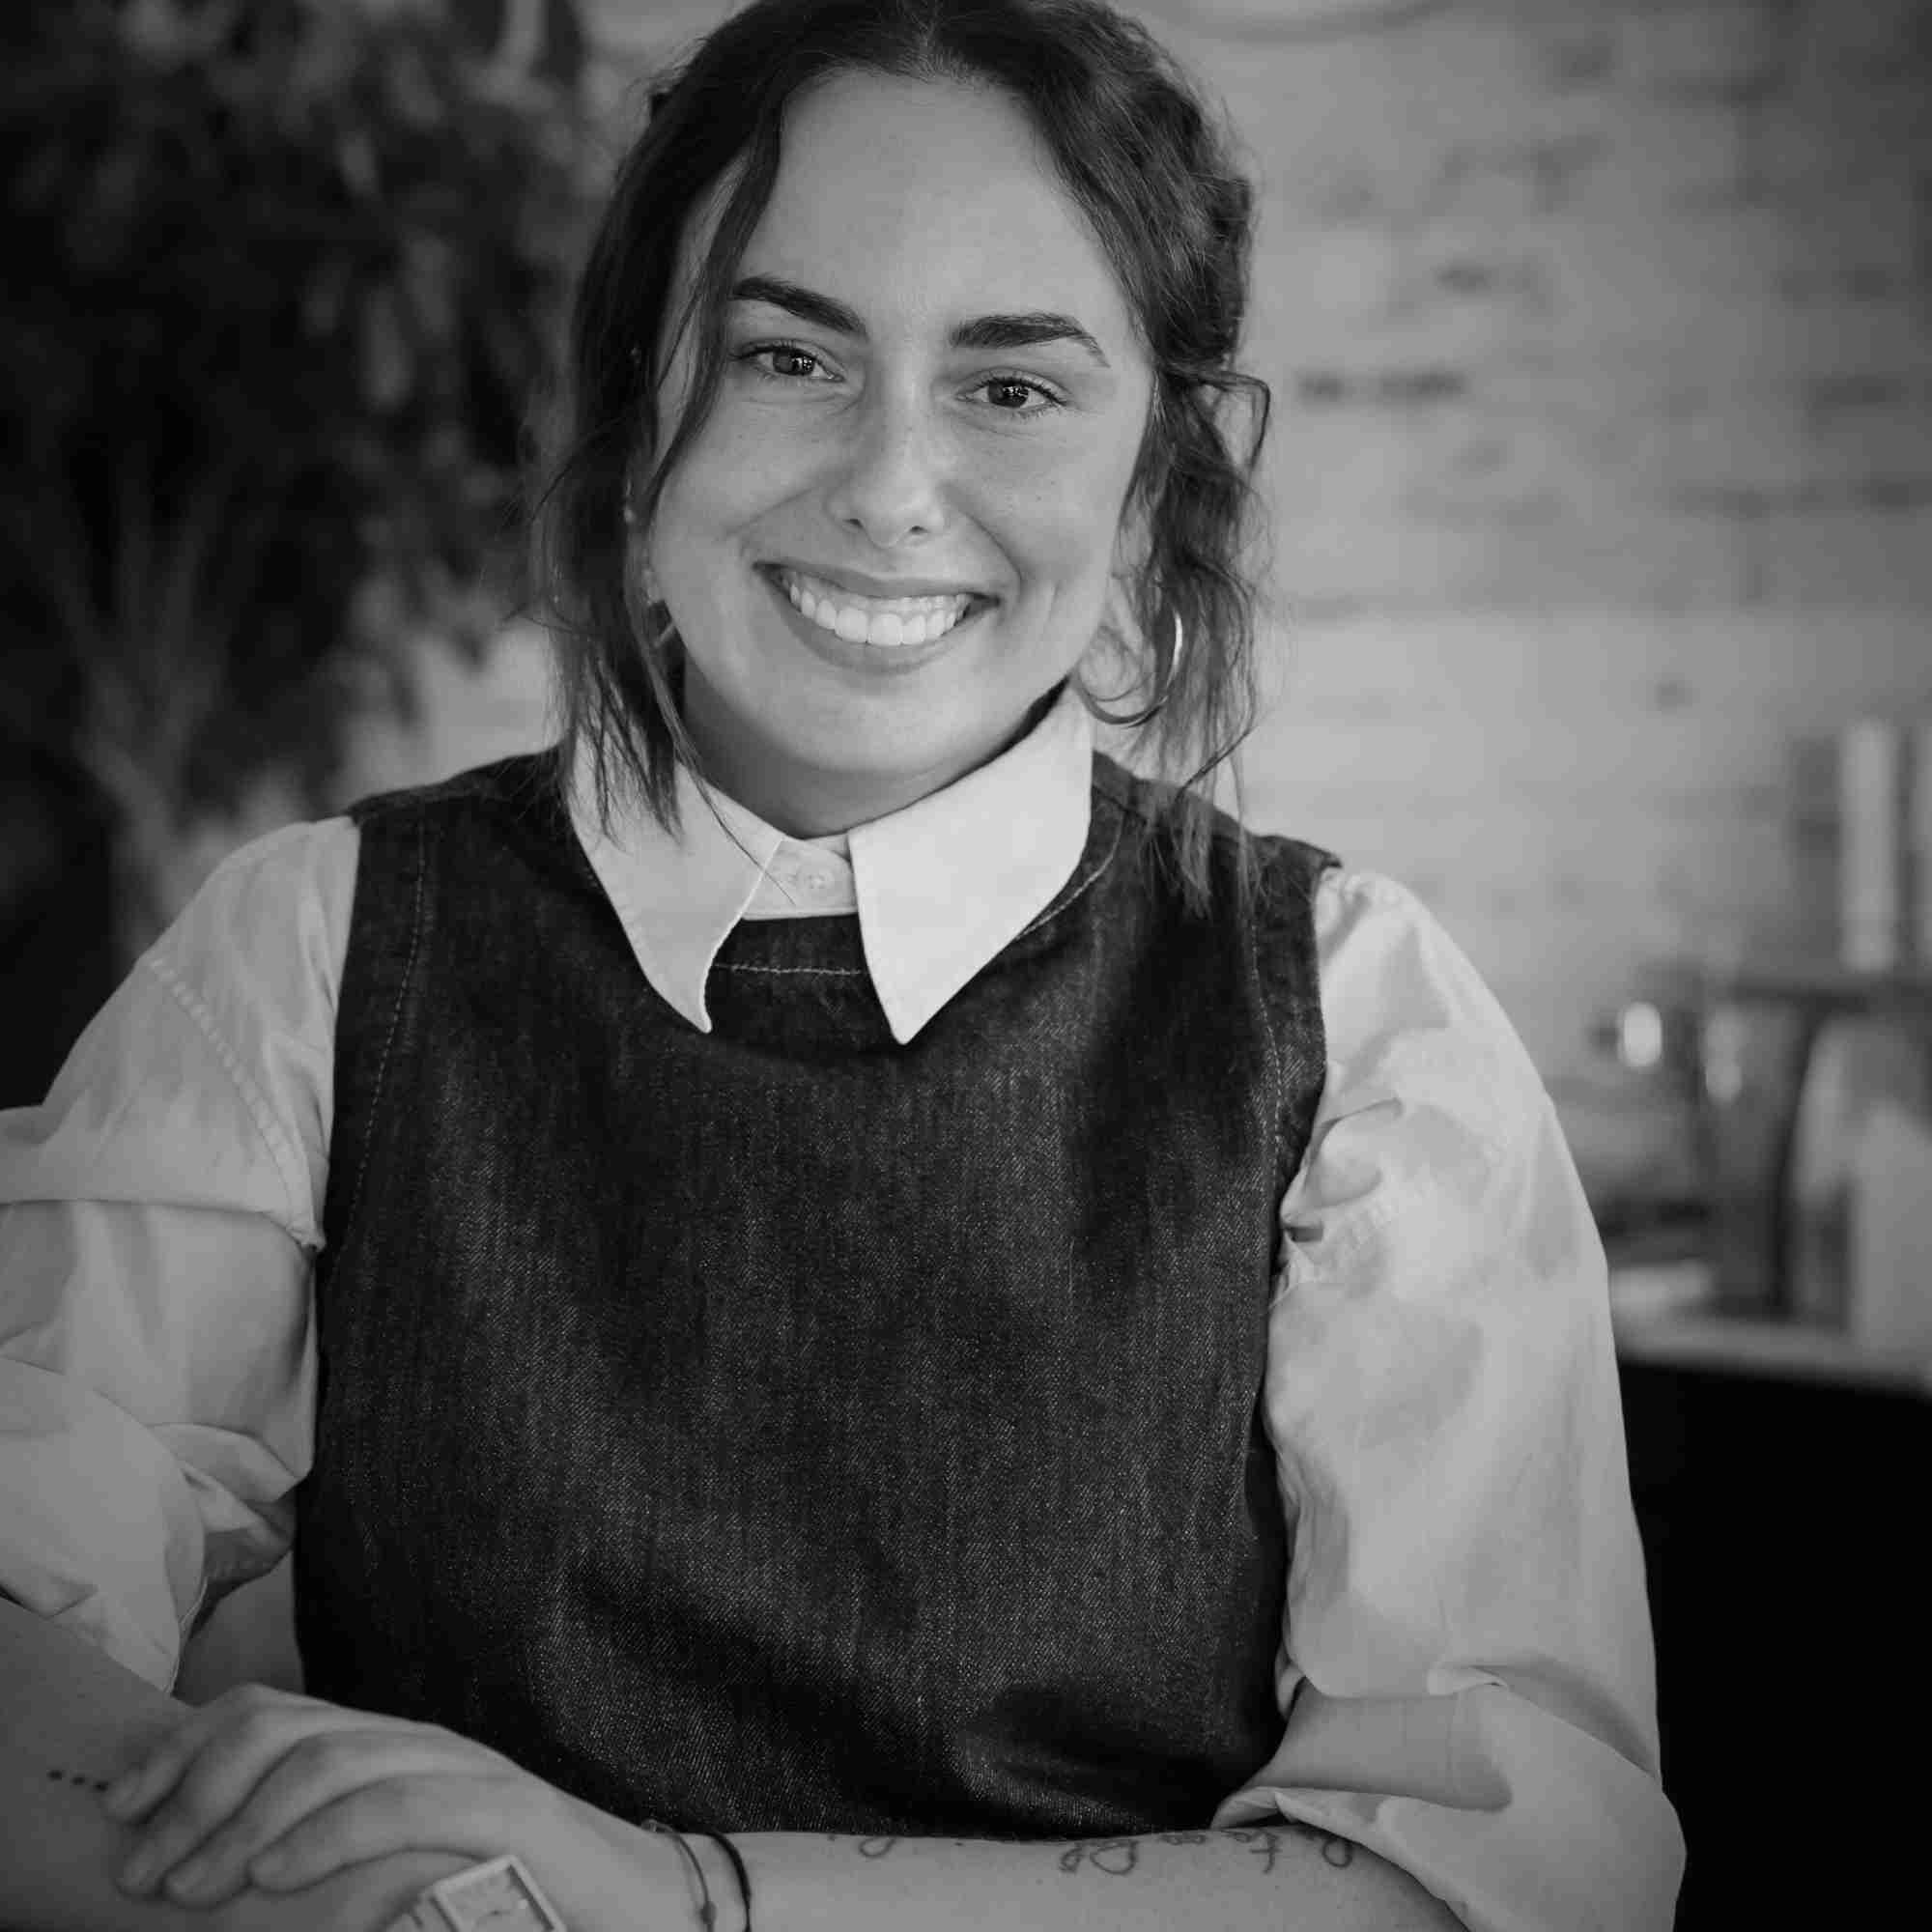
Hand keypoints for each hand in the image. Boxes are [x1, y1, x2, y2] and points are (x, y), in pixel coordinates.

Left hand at [97, 1682, 641, 1920]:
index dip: (182, 1748)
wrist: (645, 1908)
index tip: (122, 1808)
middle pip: (287, 1724)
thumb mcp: (400, 1874)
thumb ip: (330, 1851)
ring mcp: (468, 1772)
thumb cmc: (518, 1905)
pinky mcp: (508, 1816)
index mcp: (391, 1752)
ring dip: (244, 1819)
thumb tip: (215, 1866)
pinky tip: (273, 1875)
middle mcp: (422, 1744)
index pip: (269, 1711)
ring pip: (334, 1755)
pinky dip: (325, 1835)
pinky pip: (402, 1803)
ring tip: (194, 1885)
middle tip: (145, 1868)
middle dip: (196, 1788)